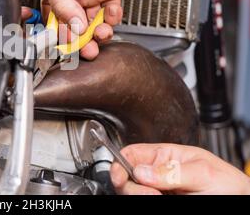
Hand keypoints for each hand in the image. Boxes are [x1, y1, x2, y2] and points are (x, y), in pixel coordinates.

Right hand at [36, 0, 128, 59]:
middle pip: (76, 28)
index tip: (68, 46)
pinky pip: (112, 12)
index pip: (56, 22)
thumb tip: (73, 28)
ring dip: (98, 33)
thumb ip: (61, 5)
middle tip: (87, 50)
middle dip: (82, 42)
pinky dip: (113, 18)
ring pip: (95, 23)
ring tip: (101, 33)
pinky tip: (111, 15)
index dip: (62, 36)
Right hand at [111, 143, 249, 194]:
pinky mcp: (160, 202)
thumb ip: (173, 170)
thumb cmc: (229, 186)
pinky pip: (142, 201)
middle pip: (126, 176)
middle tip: (151, 193)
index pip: (132, 153)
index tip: (119, 175)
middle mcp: (157, 174)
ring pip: (132, 193)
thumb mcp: (204, 172)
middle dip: (132, 185)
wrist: (240, 202)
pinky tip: (159, 200)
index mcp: (165, 155)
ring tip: (159, 197)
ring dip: (139, 195)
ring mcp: (157, 191)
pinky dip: (143, 201)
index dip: (120, 162)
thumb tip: (142, 170)